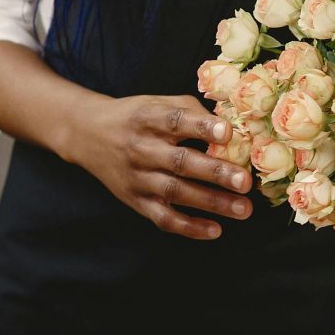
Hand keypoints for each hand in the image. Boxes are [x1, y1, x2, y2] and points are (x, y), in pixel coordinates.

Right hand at [72, 93, 252, 239]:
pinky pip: (162, 218)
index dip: (201, 127)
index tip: (227, 133)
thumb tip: (232, 128)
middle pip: (180, 162)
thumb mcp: (157, 103)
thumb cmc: (135, 117)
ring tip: (243, 209)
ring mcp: (137, 178)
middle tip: (245, 182)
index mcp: (148, 118)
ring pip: (176, 192)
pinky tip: (215, 231)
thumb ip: (192, 112)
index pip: (175, 121)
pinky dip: (188, 227)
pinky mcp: (135, 201)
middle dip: (215, 172)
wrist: (88, 135)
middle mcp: (141, 149)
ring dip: (211, 202)